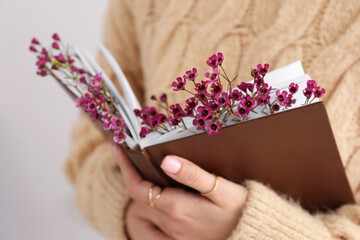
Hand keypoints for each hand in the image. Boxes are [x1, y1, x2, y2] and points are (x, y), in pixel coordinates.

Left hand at [111, 145, 247, 239]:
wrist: (254, 234)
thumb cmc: (242, 210)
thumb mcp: (222, 190)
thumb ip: (194, 176)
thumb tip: (167, 161)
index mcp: (178, 208)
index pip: (138, 188)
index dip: (125, 167)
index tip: (117, 148)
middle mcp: (171, 224)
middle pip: (138, 199)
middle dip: (130, 177)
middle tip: (128, 156)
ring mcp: (174, 236)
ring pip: (143, 213)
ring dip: (138, 193)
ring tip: (139, 173)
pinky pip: (153, 229)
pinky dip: (146, 212)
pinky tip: (152, 201)